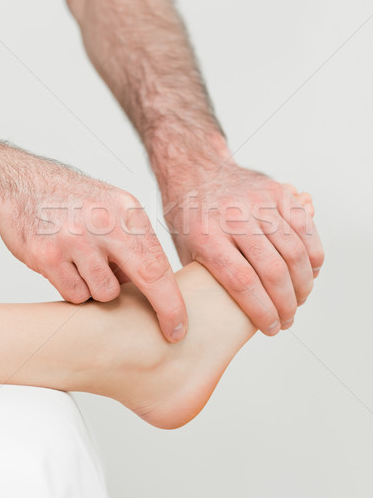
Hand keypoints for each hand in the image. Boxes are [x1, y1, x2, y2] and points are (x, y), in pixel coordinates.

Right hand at [0, 151, 186, 341]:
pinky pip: (74, 294)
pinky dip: (73, 288)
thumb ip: (133, 242)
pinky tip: (65, 266)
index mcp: (126, 210)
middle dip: (164, 308)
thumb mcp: (112, 208)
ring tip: (84, 265)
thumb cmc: (73, 202)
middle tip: (172, 332)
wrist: (20, 185)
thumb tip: (153, 287)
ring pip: (104, 293)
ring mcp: (75, 239)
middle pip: (146, 276)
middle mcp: (104, 222)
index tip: (179, 324)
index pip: (159, 261)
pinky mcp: (48, 256)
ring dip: (98, 288)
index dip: (173, 299)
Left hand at [161, 161, 323, 334]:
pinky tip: (310, 271)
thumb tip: (218, 319)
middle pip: (273, 270)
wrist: (196, 169)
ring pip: (294, 251)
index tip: (271, 328)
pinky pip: (305, 227)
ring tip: (299, 299)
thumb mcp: (183, 250)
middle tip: (287, 319)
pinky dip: (314, 253)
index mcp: (206, 236)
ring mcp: (257, 202)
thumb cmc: (189, 216)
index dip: (263, 311)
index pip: (243, 282)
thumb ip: (203, 280)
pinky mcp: (276, 192)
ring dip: (303, 283)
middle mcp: (234, 217)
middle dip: (287, 304)